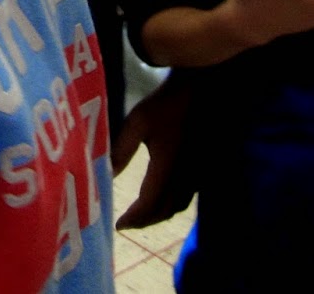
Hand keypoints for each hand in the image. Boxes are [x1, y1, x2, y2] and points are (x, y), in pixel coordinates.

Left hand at [112, 76, 194, 228]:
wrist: (206, 88)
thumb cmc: (168, 102)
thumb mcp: (138, 122)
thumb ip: (121, 150)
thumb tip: (105, 175)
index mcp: (168, 167)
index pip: (149, 204)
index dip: (133, 218)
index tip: (118, 225)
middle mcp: (186, 177)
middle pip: (164, 210)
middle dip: (144, 220)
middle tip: (128, 222)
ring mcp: (200, 173)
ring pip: (179, 206)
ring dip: (160, 214)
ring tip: (143, 213)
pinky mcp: (208, 167)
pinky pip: (190, 196)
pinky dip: (174, 203)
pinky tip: (165, 196)